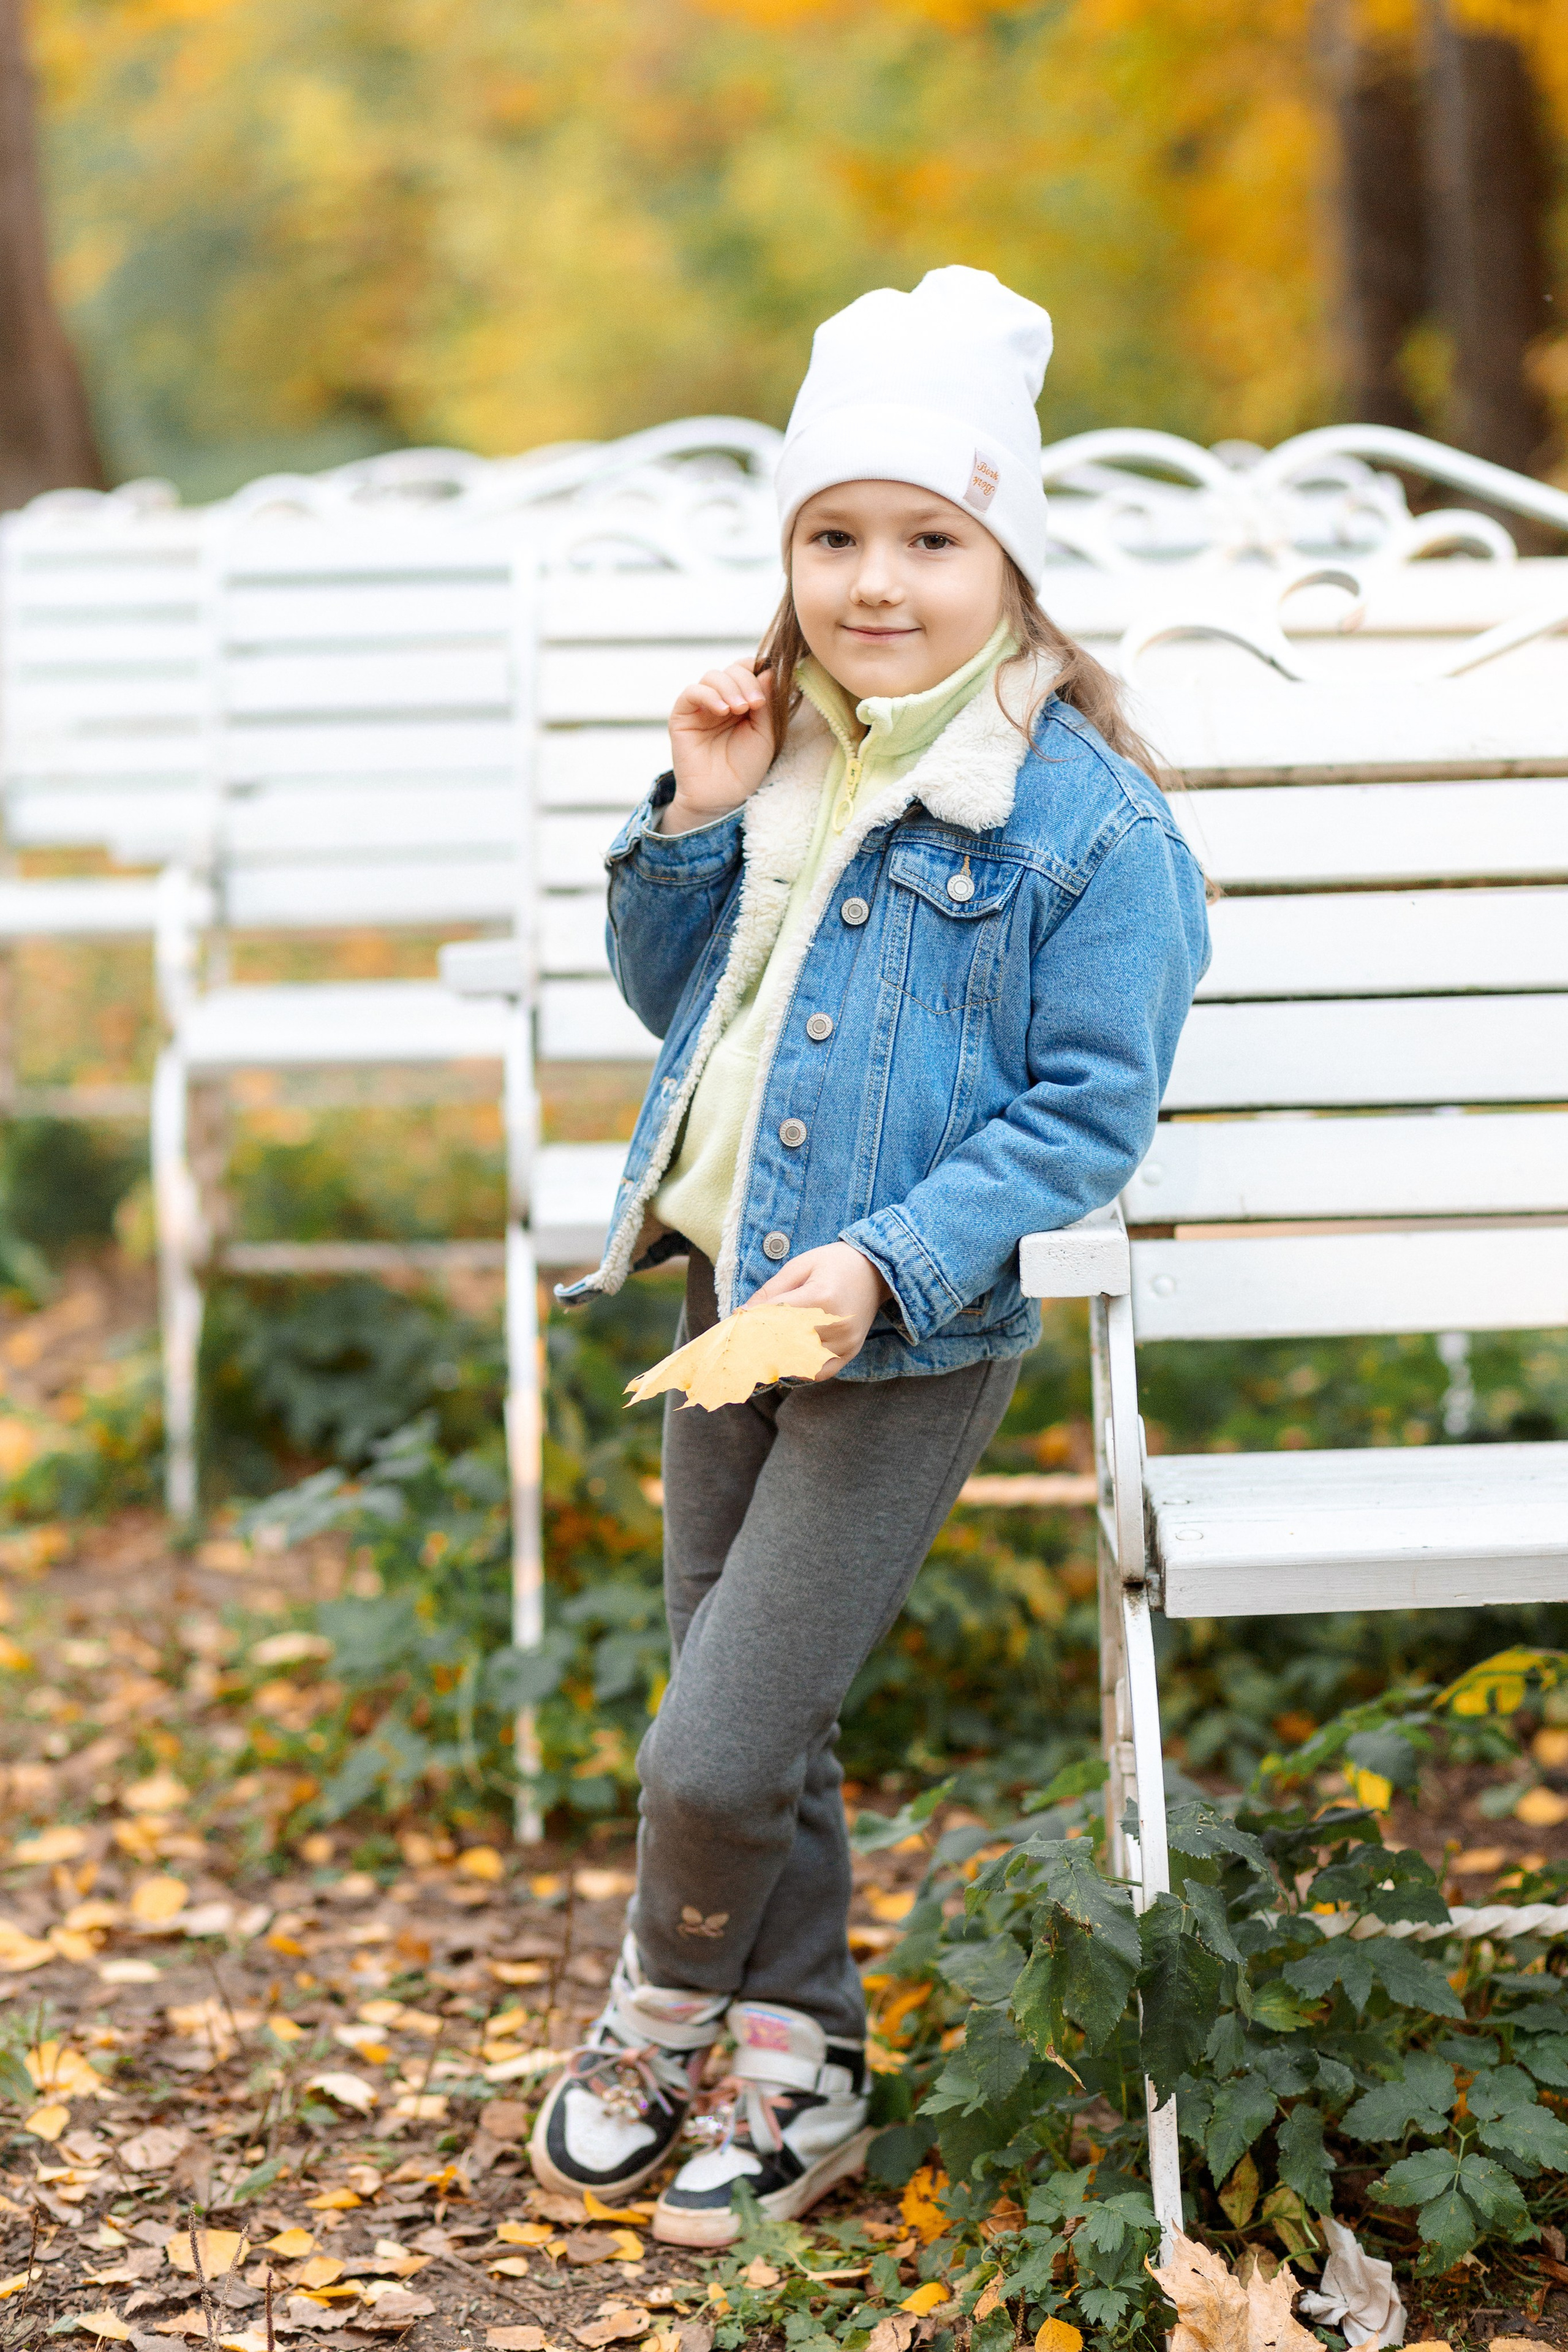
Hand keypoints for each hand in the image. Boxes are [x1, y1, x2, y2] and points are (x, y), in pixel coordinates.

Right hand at [663, 659, 776, 833]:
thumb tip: (770, 669)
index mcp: (743, 700)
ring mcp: (701, 706)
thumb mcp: (765, 733)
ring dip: (730, 687)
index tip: (767, 695)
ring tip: (739, 709)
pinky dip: (708, 695)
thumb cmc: (746, 768)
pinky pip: (692, 692)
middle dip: (746, 682)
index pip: (748, 670)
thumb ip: (767, 702)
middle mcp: (721, 699)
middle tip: (755, 704)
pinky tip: (722, 710)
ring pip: (712, 676)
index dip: (758, 673)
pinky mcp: (682, 715)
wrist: (722, 796)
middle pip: (732, 670)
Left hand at [748, 1241, 891, 1379]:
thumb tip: (743, 1313)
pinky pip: (820, 1372)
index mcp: (821, 1298)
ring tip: (763, 1351)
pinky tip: (789, 1358)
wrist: (877, 1270)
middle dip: (761, 1343)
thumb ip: (772, 1290)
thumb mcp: (800, 1265)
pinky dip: (801, 1368)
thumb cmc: (835, 1263)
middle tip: (742, 1344)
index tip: (735, 1325)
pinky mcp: (851, 1352)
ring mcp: (845, 1343)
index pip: (775, 1318)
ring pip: (800, 1361)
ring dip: (779, 1357)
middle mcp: (836, 1325)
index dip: (752, 1323)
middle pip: (785, 1343)